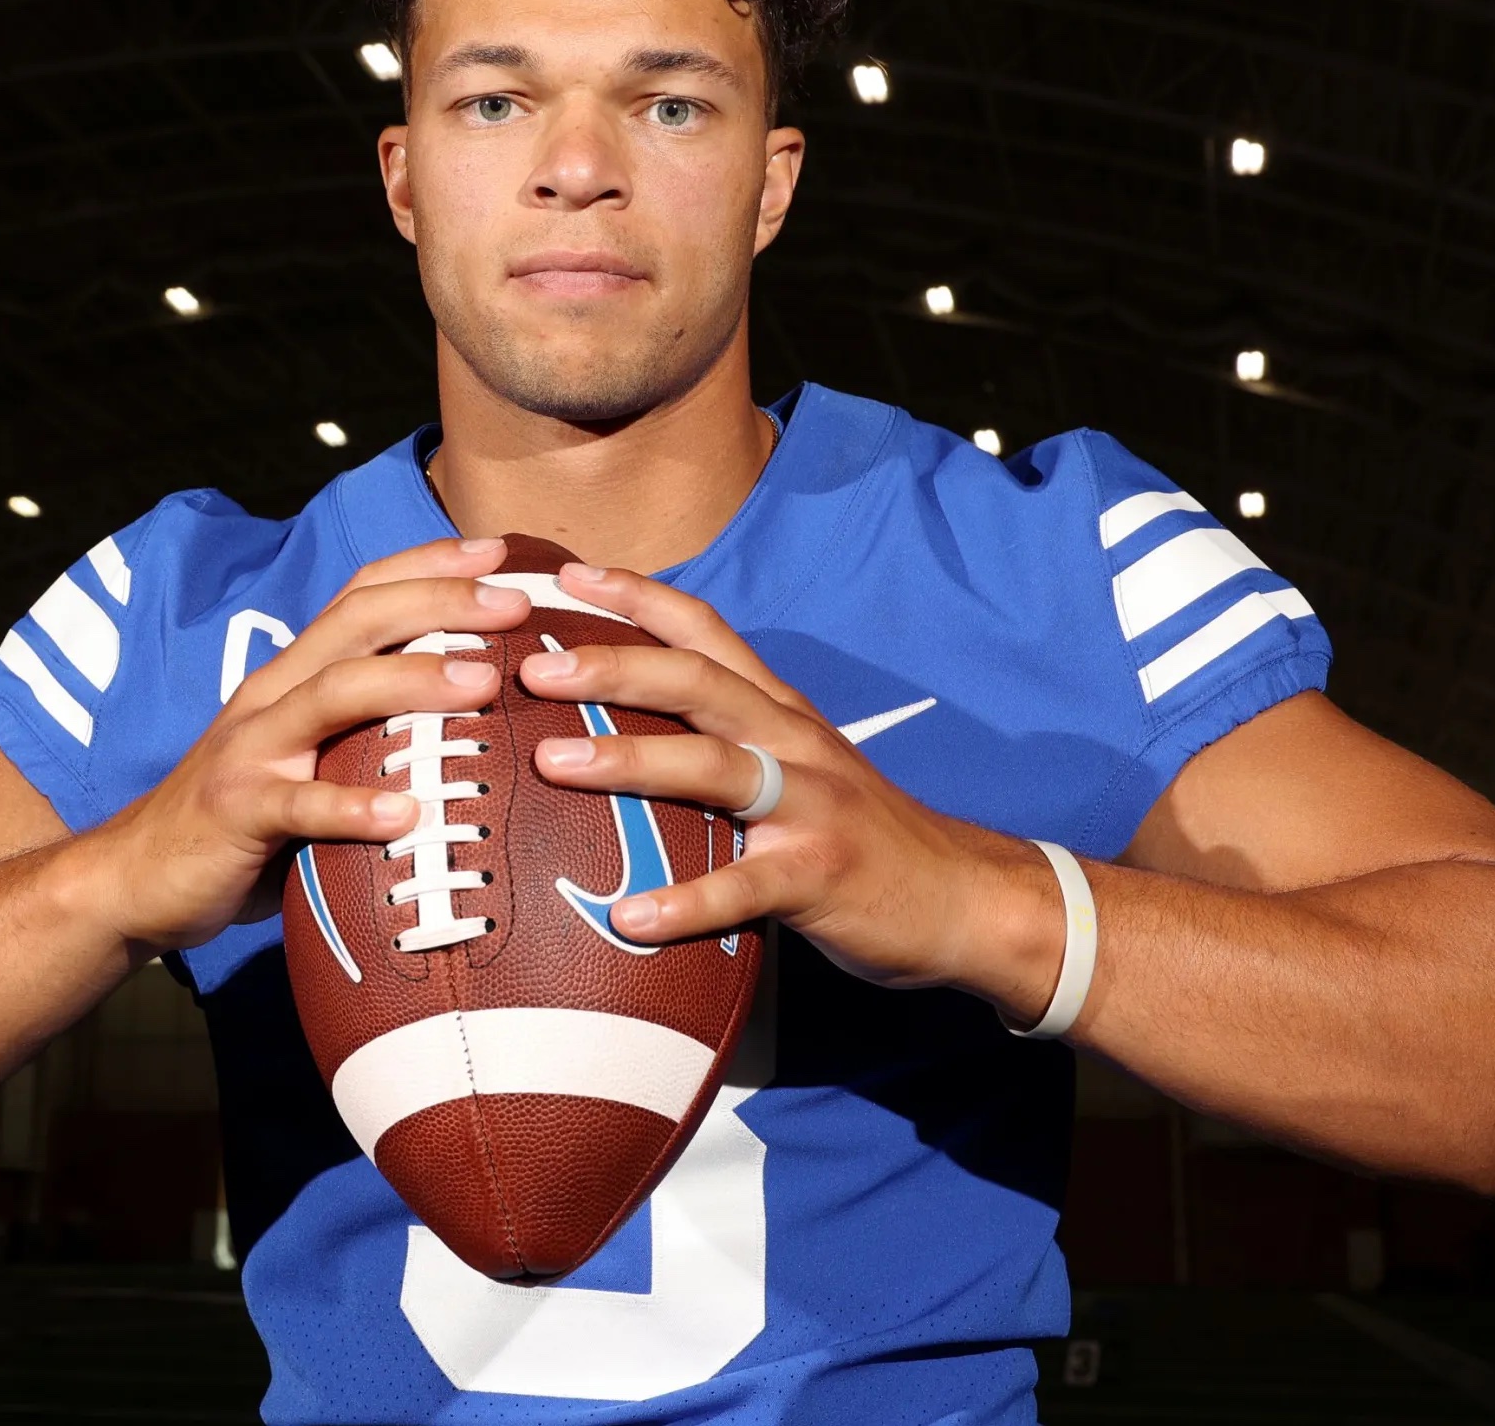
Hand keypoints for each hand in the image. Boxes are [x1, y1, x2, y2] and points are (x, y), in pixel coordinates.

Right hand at [72, 536, 532, 951]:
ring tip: (481, 685)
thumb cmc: (246, 821)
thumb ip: (370, 733)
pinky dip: (352, 806)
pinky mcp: (236, 811)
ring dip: (411, 682)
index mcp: (294, 675)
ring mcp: (251, 749)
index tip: (500, 551)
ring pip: (333, 694)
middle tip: (514, 604)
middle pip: (358, 623)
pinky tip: (406, 815)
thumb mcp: (309, 758)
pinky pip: (299, 805)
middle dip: (440, 602)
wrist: (137, 877)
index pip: (363, 595)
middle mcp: (273, 695)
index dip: (429, 563)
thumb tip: (475, 725)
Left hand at [517, 564, 1062, 1009]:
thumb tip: (626, 729)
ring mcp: (810, 806)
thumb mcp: (797, 766)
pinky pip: (745, 885)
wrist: (962, 896)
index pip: (704, 633)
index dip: (636, 597)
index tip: (564, 576)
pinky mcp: (821, 875)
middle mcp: (792, 741)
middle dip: (613, 666)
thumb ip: (727, 741)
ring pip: (715, 767)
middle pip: (698, 684)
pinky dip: (686, 901)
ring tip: (551, 763)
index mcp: (780, 711)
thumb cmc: (860, 834)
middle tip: (532, 668)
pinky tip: (628, 917)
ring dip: (629, 761)